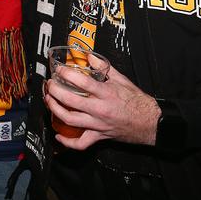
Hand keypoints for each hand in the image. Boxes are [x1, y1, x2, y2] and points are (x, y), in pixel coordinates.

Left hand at [43, 57, 159, 149]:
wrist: (152, 123)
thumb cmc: (138, 102)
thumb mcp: (122, 81)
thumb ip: (104, 68)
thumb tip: (90, 57)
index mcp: (106, 94)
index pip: (82, 83)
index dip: (67, 74)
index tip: (59, 70)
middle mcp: (100, 109)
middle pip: (70, 101)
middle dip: (55, 91)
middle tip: (50, 84)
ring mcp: (98, 124)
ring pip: (70, 120)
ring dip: (55, 110)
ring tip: (49, 101)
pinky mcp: (100, 136)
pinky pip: (81, 143)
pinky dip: (68, 142)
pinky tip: (59, 135)